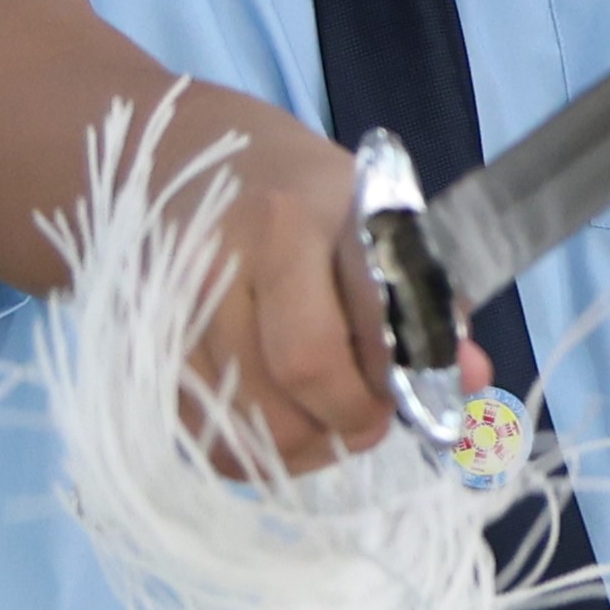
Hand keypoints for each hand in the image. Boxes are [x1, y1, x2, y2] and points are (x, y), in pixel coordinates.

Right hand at [157, 107, 494, 478]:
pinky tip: (275, 422)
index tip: (419, 400)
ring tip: (326, 421)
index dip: (398, 377)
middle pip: (301, 374)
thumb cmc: (296, 191)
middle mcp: (223, 256)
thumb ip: (426, 297)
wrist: (171, 158)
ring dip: (304, 445)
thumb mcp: (370, 213)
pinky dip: (249, 451)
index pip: (364, 316)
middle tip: (370, 419)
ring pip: (247, 420)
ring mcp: (168, 305)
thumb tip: (474, 379)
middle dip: (351, 418)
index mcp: (296, 213)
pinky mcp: (136, 348)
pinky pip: (199, 436)